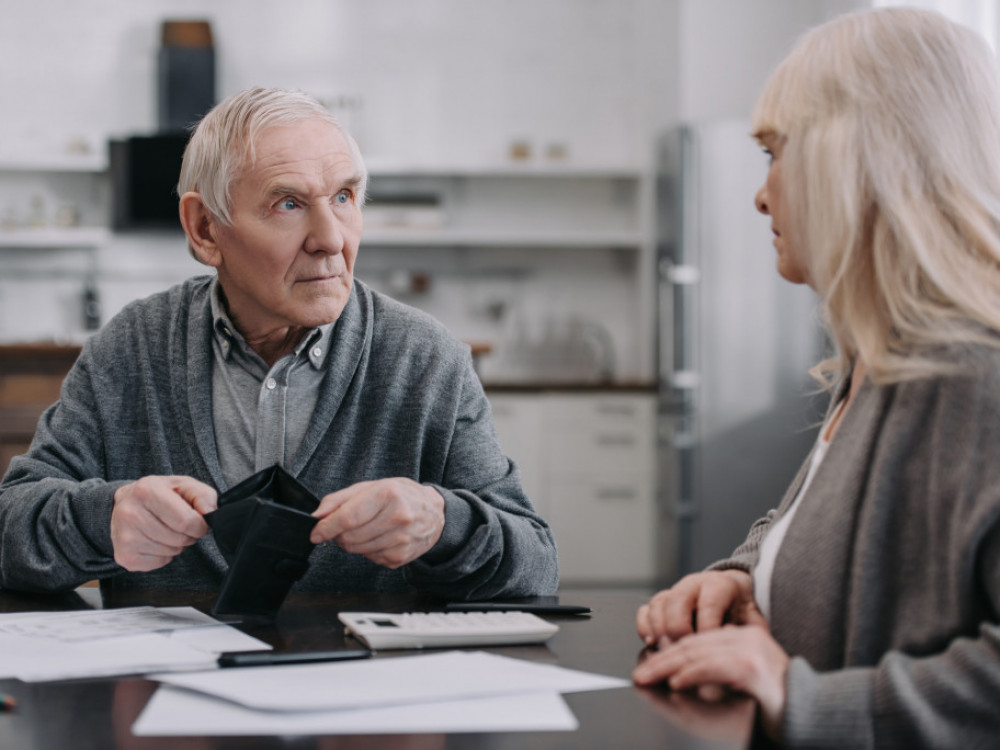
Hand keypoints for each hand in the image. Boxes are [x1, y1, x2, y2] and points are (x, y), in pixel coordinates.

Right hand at [111, 476, 217, 571]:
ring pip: (170, 552)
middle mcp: (131, 513)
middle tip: (182, 526)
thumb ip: (203, 495)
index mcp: (147, 491)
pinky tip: (155, 540)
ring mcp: (125, 536)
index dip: (200, 526)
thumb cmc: (159, 494)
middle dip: (189, 535)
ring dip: (176, 545)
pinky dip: (164, 555)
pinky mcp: (124, 555)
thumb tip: (210, 512)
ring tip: (166, 530)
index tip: (199, 522)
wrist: (122, 505)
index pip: (186, 521)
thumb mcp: (183, 485)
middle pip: (179, 538)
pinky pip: (158, 562)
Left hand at [310, 479, 444, 568]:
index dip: (326, 528)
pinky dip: (367, 550)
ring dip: (352, 542)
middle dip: (338, 534)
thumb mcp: (371, 486)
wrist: (435, 513)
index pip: (348, 518)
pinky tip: (378, 537)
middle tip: (344, 525)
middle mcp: (398, 518)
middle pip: (349, 537)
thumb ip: (340, 499)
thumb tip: (317, 515)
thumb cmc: (402, 496)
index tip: (315, 533)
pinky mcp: (400, 557)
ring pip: (357, 550)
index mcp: (388, 495)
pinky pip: (369, 558)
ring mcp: (401, 541)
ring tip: (364, 528)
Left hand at [633, 624, 788, 739]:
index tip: (650, 665)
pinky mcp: (754, 668)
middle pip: (694, 645)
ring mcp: (751, 650)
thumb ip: (723, 669)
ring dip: (668, 667)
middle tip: (641, 674)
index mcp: (744, 636)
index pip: (699, 640)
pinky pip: (714, 667)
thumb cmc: (782, 701)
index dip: (671, 653)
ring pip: (699, 654)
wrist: (816, 710)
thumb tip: (686, 673)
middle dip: (663, 660)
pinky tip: (677, 681)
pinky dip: (692, 674)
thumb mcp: (746, 678)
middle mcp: (746, 638)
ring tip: (649, 677)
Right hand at [637, 570, 765, 646]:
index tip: (710, 650)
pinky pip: (645, 610)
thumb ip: (751, 632)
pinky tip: (653, 643)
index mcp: (719, 585)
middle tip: (685, 653)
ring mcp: (675, 592)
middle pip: (677, 602)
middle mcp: (693, 584)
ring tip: (669, 652)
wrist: (734, 598)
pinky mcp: (662, 603)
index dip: (708, 629)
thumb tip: (744, 650)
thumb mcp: (755, 619)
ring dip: (660, 631)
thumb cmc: (744, 612)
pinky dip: (645, 628)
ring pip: (658, 605)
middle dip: (679, 631)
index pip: (709, 603)